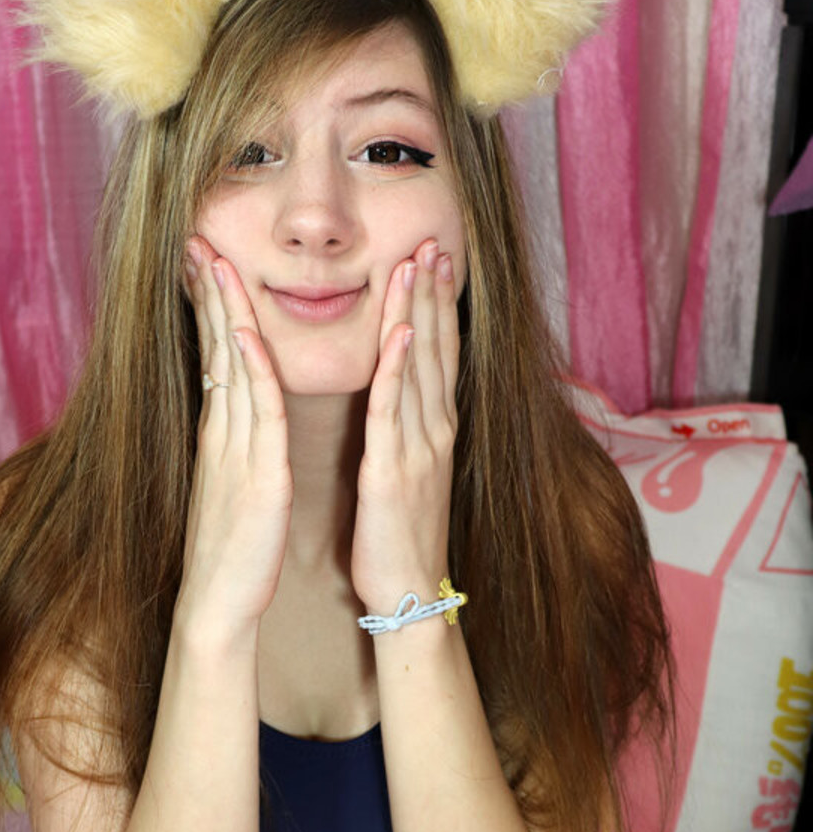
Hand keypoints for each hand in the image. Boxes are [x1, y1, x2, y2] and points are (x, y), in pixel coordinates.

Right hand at [176, 237, 292, 638]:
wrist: (218, 604)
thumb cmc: (232, 552)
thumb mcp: (232, 486)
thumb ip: (233, 446)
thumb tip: (234, 416)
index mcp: (221, 435)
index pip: (213, 354)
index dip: (208, 305)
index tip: (201, 259)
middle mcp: (222, 433)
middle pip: (213, 347)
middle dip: (206, 290)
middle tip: (194, 237)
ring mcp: (235, 451)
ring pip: (230, 367)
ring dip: (223, 311)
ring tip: (212, 259)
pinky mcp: (257, 476)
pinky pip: (255, 414)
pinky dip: (249, 369)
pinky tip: (242, 332)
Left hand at [351, 238, 460, 615]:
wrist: (408, 594)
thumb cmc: (397, 539)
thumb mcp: (403, 474)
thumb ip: (403, 433)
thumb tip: (396, 400)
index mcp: (432, 431)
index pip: (437, 355)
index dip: (437, 305)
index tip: (434, 258)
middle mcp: (433, 431)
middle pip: (435, 348)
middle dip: (433, 292)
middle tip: (433, 237)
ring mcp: (419, 448)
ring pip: (418, 366)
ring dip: (418, 311)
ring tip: (419, 261)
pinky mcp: (394, 471)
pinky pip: (394, 410)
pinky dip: (397, 367)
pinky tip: (398, 331)